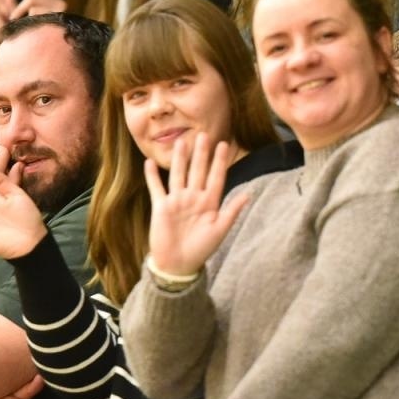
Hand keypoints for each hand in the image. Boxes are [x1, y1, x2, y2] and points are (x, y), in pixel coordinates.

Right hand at [144, 133, 250, 277]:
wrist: (179, 265)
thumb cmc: (202, 249)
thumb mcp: (220, 230)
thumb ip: (232, 211)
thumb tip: (248, 194)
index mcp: (209, 202)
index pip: (216, 177)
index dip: (220, 161)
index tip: (224, 144)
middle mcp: (193, 198)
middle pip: (197, 171)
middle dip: (201, 154)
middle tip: (203, 134)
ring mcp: (177, 201)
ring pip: (178, 174)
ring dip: (180, 159)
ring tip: (181, 142)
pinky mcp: (161, 207)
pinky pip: (156, 188)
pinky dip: (152, 176)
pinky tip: (149, 162)